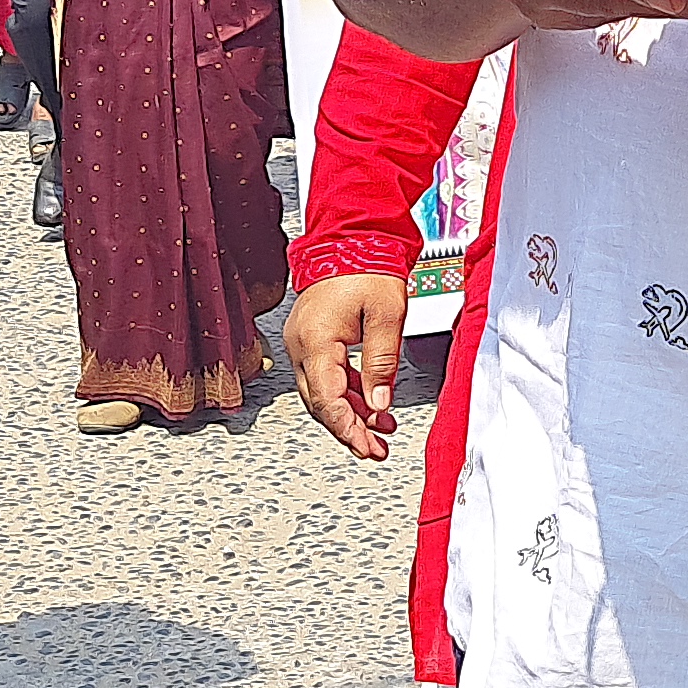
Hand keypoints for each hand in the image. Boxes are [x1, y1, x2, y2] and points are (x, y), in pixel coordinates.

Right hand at [287, 273, 413, 461]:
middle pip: (320, 403)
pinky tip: (370, 403)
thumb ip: (381, 363)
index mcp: (316, 341)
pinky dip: (347, 392)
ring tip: (381, 430)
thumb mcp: (387, 316)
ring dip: (350, 412)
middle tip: (375, 448)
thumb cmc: (368, 267)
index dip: (348, 429)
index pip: (327, 400)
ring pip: (322, 392)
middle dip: (349, 429)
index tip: (367, 447)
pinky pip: (325, 376)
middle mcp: (301, 345)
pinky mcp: (311, 338)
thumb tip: (379, 404)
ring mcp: (303, 342)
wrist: (353, 238)